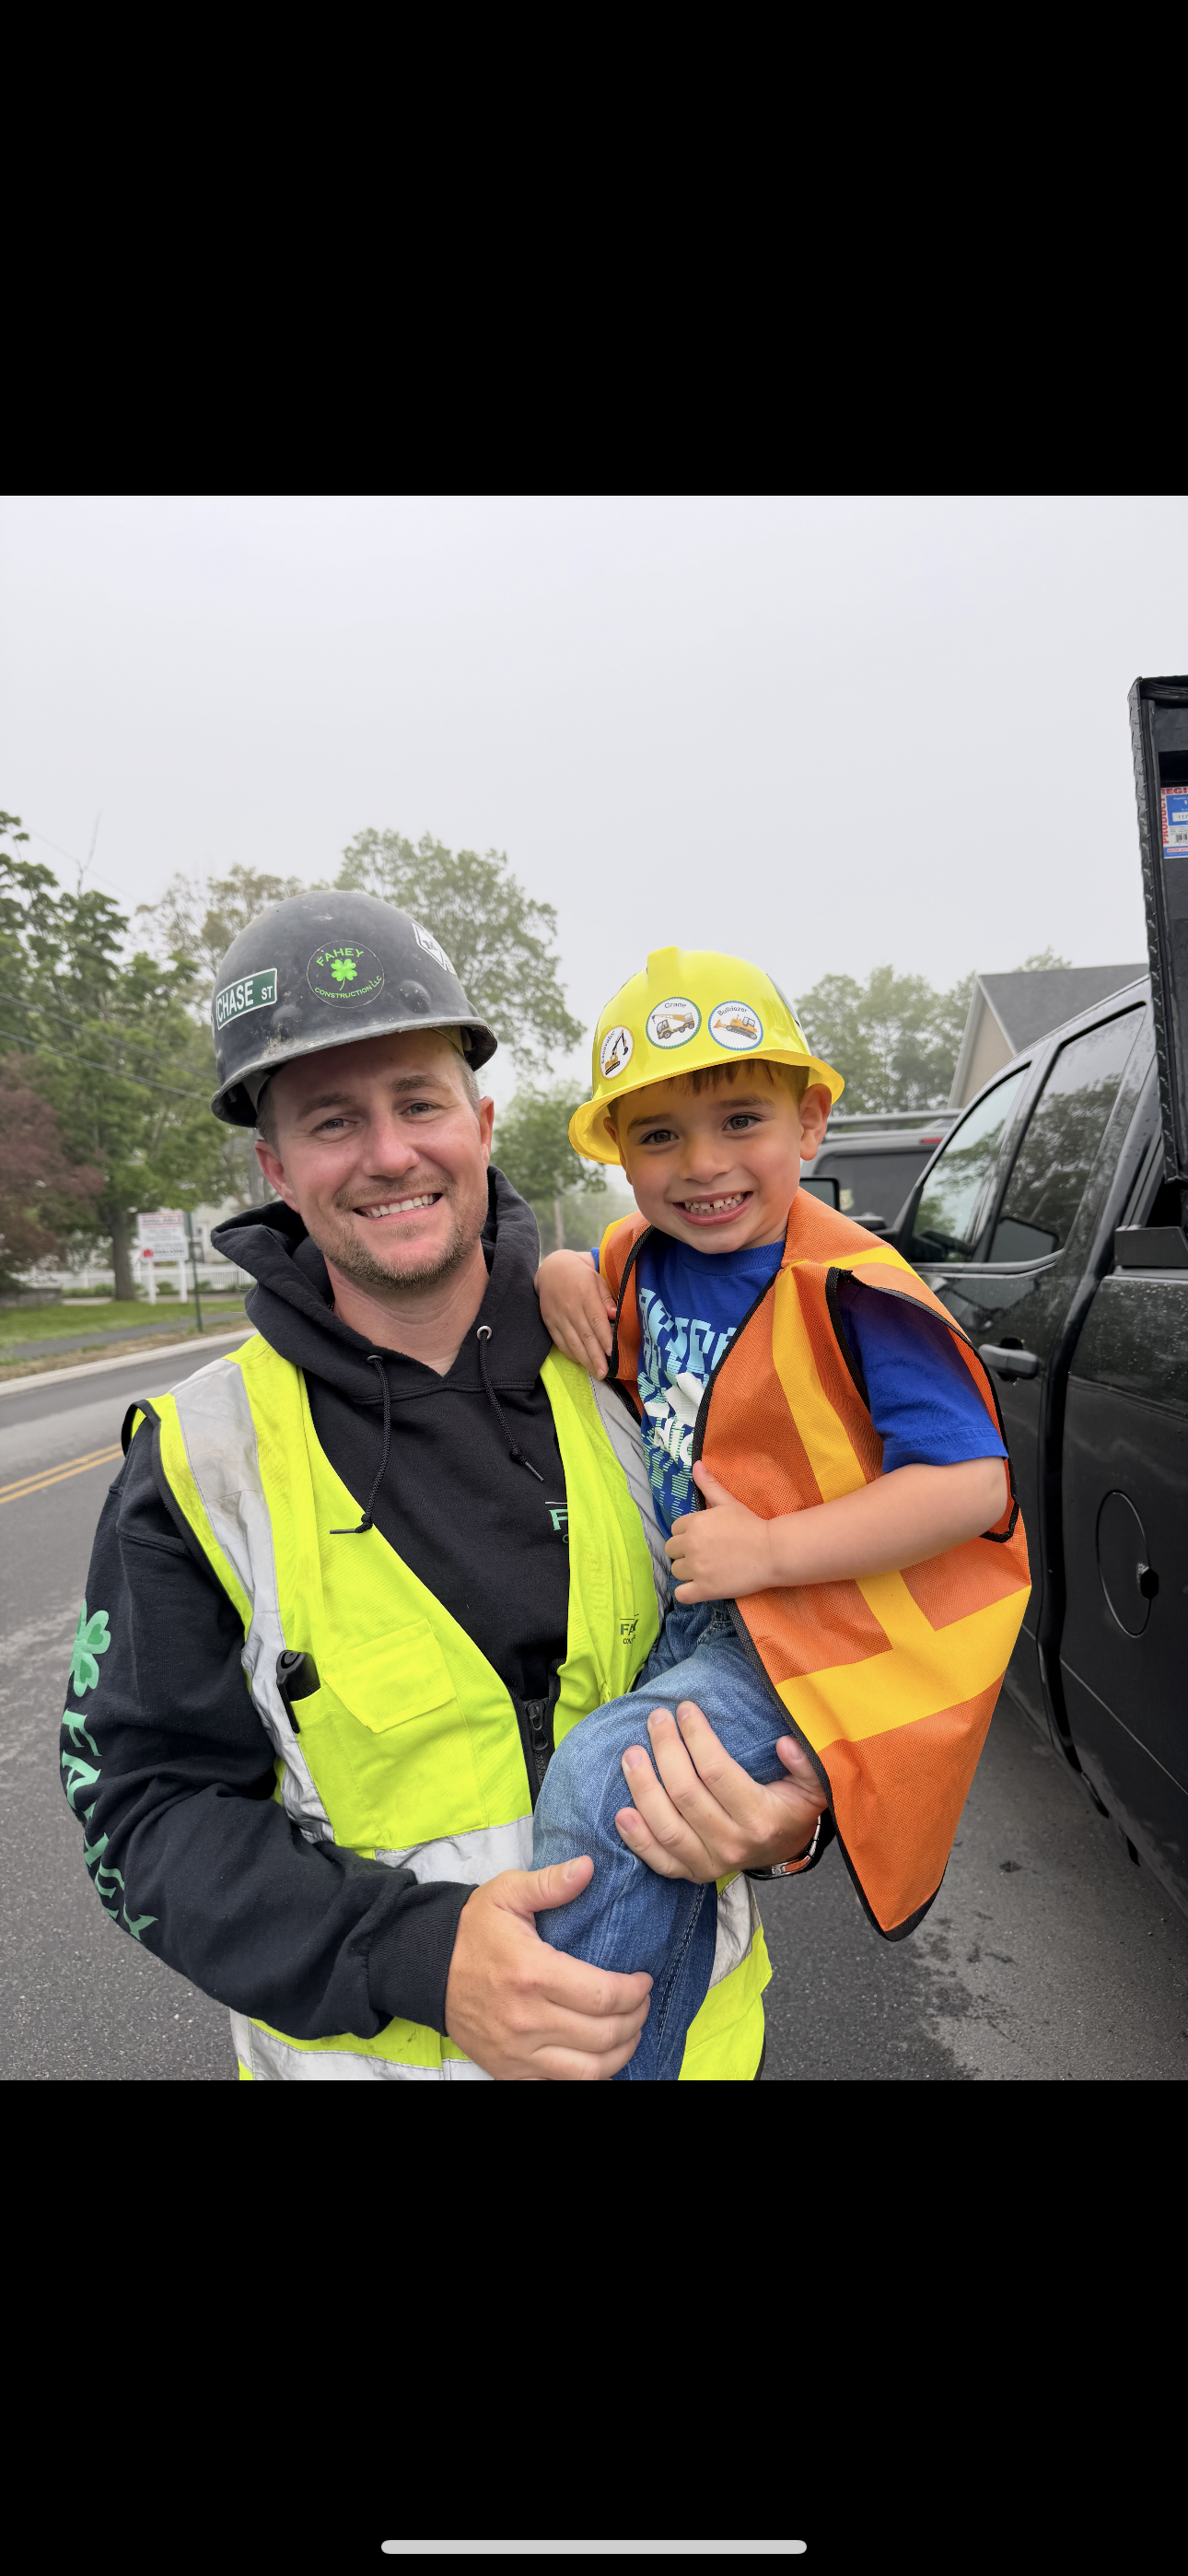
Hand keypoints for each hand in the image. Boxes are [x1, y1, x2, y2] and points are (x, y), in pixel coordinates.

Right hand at [443, 1857, 652, 2079]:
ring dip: (621, 2052)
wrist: (426, 1969)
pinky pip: (562, 2085)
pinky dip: (591, 2076)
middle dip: (635, 2019)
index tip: (644, 1980)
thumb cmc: (472, 1931)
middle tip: (641, 2003)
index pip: (604, 1996)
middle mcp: (527, 2020)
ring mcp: (517, 2052)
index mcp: (532, 1974)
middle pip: (604, 2035)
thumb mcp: (505, 1894)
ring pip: (590, 2070)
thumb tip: (588, 1867)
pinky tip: (602, 2059)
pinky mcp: (509, 2071)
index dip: (635, 1992)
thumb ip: (549, 1883)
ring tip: (630, 2031)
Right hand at [535, 1249, 617, 1378]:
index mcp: (585, 1295)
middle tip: (605, 1372)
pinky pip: (560, 1342)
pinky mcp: (549, 1322)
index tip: (612, 1353)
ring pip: (572, 1342)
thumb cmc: (580, 1275)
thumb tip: (614, 1314)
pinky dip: (571, 1354)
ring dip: (585, 1360)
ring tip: (596, 1372)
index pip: (596, 1321)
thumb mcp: (597, 1279)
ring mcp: (558, 1317)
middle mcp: (571, 1308)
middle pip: (585, 1336)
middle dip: (596, 1356)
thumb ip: (606, 1298)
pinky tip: (581, 1361)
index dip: (604, 1338)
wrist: (552, 1270)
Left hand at [614, 1699, 825, 1881]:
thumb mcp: (813, 1785)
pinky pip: (659, 1861)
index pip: (717, 1772)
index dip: (696, 1737)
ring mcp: (710, 1863)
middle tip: (656, 1720)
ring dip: (643, 1788)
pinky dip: (637, 1839)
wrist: (784, 1849)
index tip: (685, 1709)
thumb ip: (806, 1763)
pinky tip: (622, 1812)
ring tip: (631, 1754)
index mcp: (761, 1817)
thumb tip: (784, 1743)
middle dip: (665, 1751)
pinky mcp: (693, 1874)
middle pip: (686, 1794)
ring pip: (666, 1826)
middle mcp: (733, 1844)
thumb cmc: (792, 1808)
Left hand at [666, 1462, 774, 1602]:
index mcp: (694, 1522)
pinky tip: (699, 1588)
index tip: (705, 1539)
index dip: (688, 1534)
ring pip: (676, 1571)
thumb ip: (709, 1485)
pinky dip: (687, 1593)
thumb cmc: (751, 1525)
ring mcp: (697, 1568)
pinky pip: (681, 1595)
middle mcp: (691, 1544)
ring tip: (706, 1570)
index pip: (675, 1529)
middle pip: (671, 1550)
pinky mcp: (705, 1589)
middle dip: (684, 1552)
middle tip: (704, 1555)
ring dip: (687, 1572)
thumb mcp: (728, 1502)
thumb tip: (695, 1464)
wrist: (772, 1551)